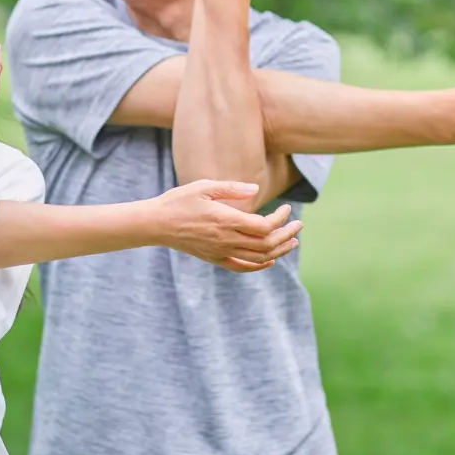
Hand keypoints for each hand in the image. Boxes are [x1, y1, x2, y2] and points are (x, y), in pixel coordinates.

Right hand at [150, 179, 300, 271]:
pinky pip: (242, 267)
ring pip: (259, 258)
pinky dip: (259, 266)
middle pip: (267, 244)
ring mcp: (221, 252)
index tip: (286, 209)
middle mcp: (226, 239)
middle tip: (298, 225)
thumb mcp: (204, 187)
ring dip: (279, 251)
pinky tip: (270, 260)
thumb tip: (256, 190)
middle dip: (287, 235)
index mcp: (226, 220)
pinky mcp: (214, 258)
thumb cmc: (179, 201)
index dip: (281, 219)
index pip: (265, 226)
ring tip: (292, 242)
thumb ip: (231, 188)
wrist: (156, 224)